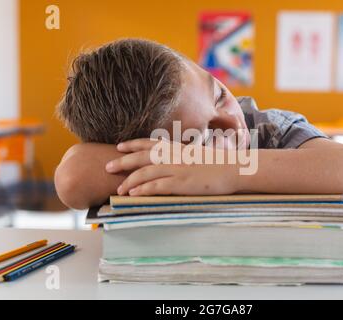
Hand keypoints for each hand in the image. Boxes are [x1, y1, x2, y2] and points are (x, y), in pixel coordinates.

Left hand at [105, 139, 241, 195]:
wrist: (235, 168)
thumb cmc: (219, 163)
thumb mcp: (198, 156)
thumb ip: (183, 156)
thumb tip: (175, 160)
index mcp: (178, 149)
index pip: (150, 143)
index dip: (133, 144)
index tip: (120, 146)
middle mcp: (174, 156)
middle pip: (142, 156)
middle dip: (123, 161)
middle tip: (107, 166)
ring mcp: (177, 169)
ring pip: (145, 172)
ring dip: (129, 181)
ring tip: (118, 189)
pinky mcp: (182, 183)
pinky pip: (157, 186)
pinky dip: (143, 190)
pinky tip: (133, 195)